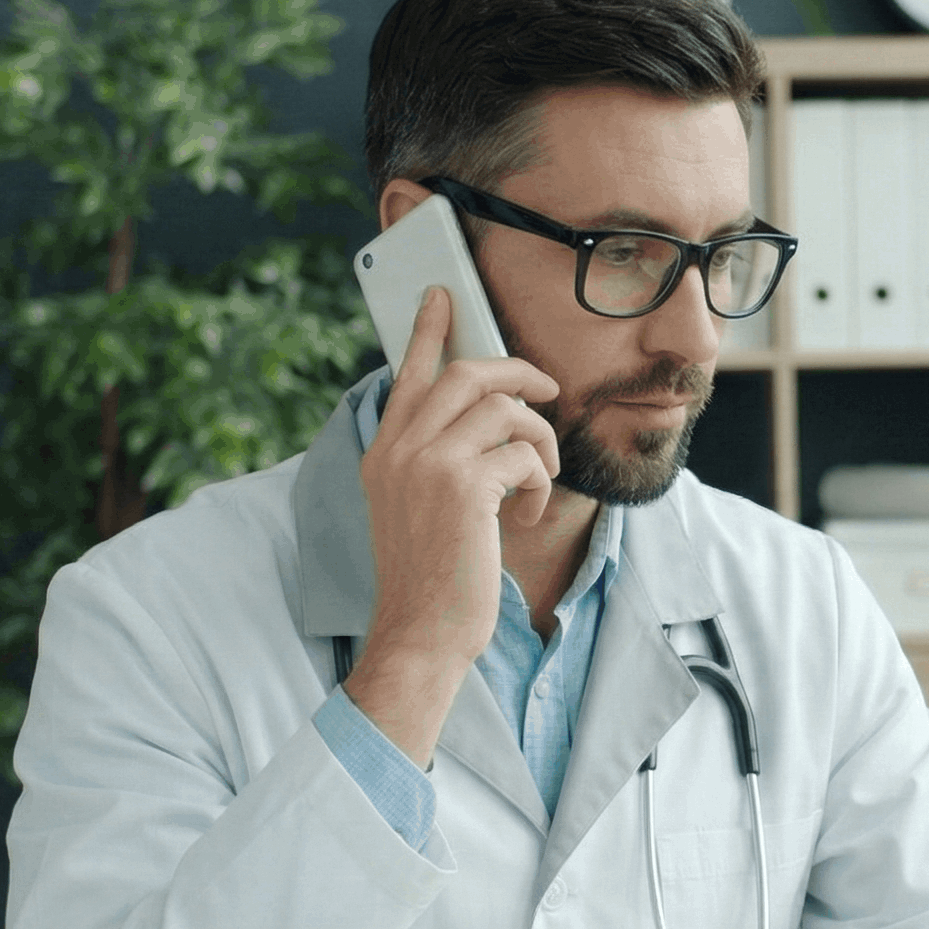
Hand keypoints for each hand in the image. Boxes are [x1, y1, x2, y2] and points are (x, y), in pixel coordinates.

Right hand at [345, 287, 560, 764]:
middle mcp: (399, 449)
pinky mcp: (465, 486)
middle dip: (517, 374)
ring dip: (540, 440)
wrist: (422, 632)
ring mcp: (429, 464)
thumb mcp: (415, 508)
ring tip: (540, 479)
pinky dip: (540, 482)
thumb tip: (486, 418)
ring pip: (505, 409)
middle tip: (546, 389)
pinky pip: (525, 453)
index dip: (429, 331)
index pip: (408, 374)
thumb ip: (433, 459)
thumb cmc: (430, 577)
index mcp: (382, 452)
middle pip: (466, 374)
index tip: (444, 296)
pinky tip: (527, 516)